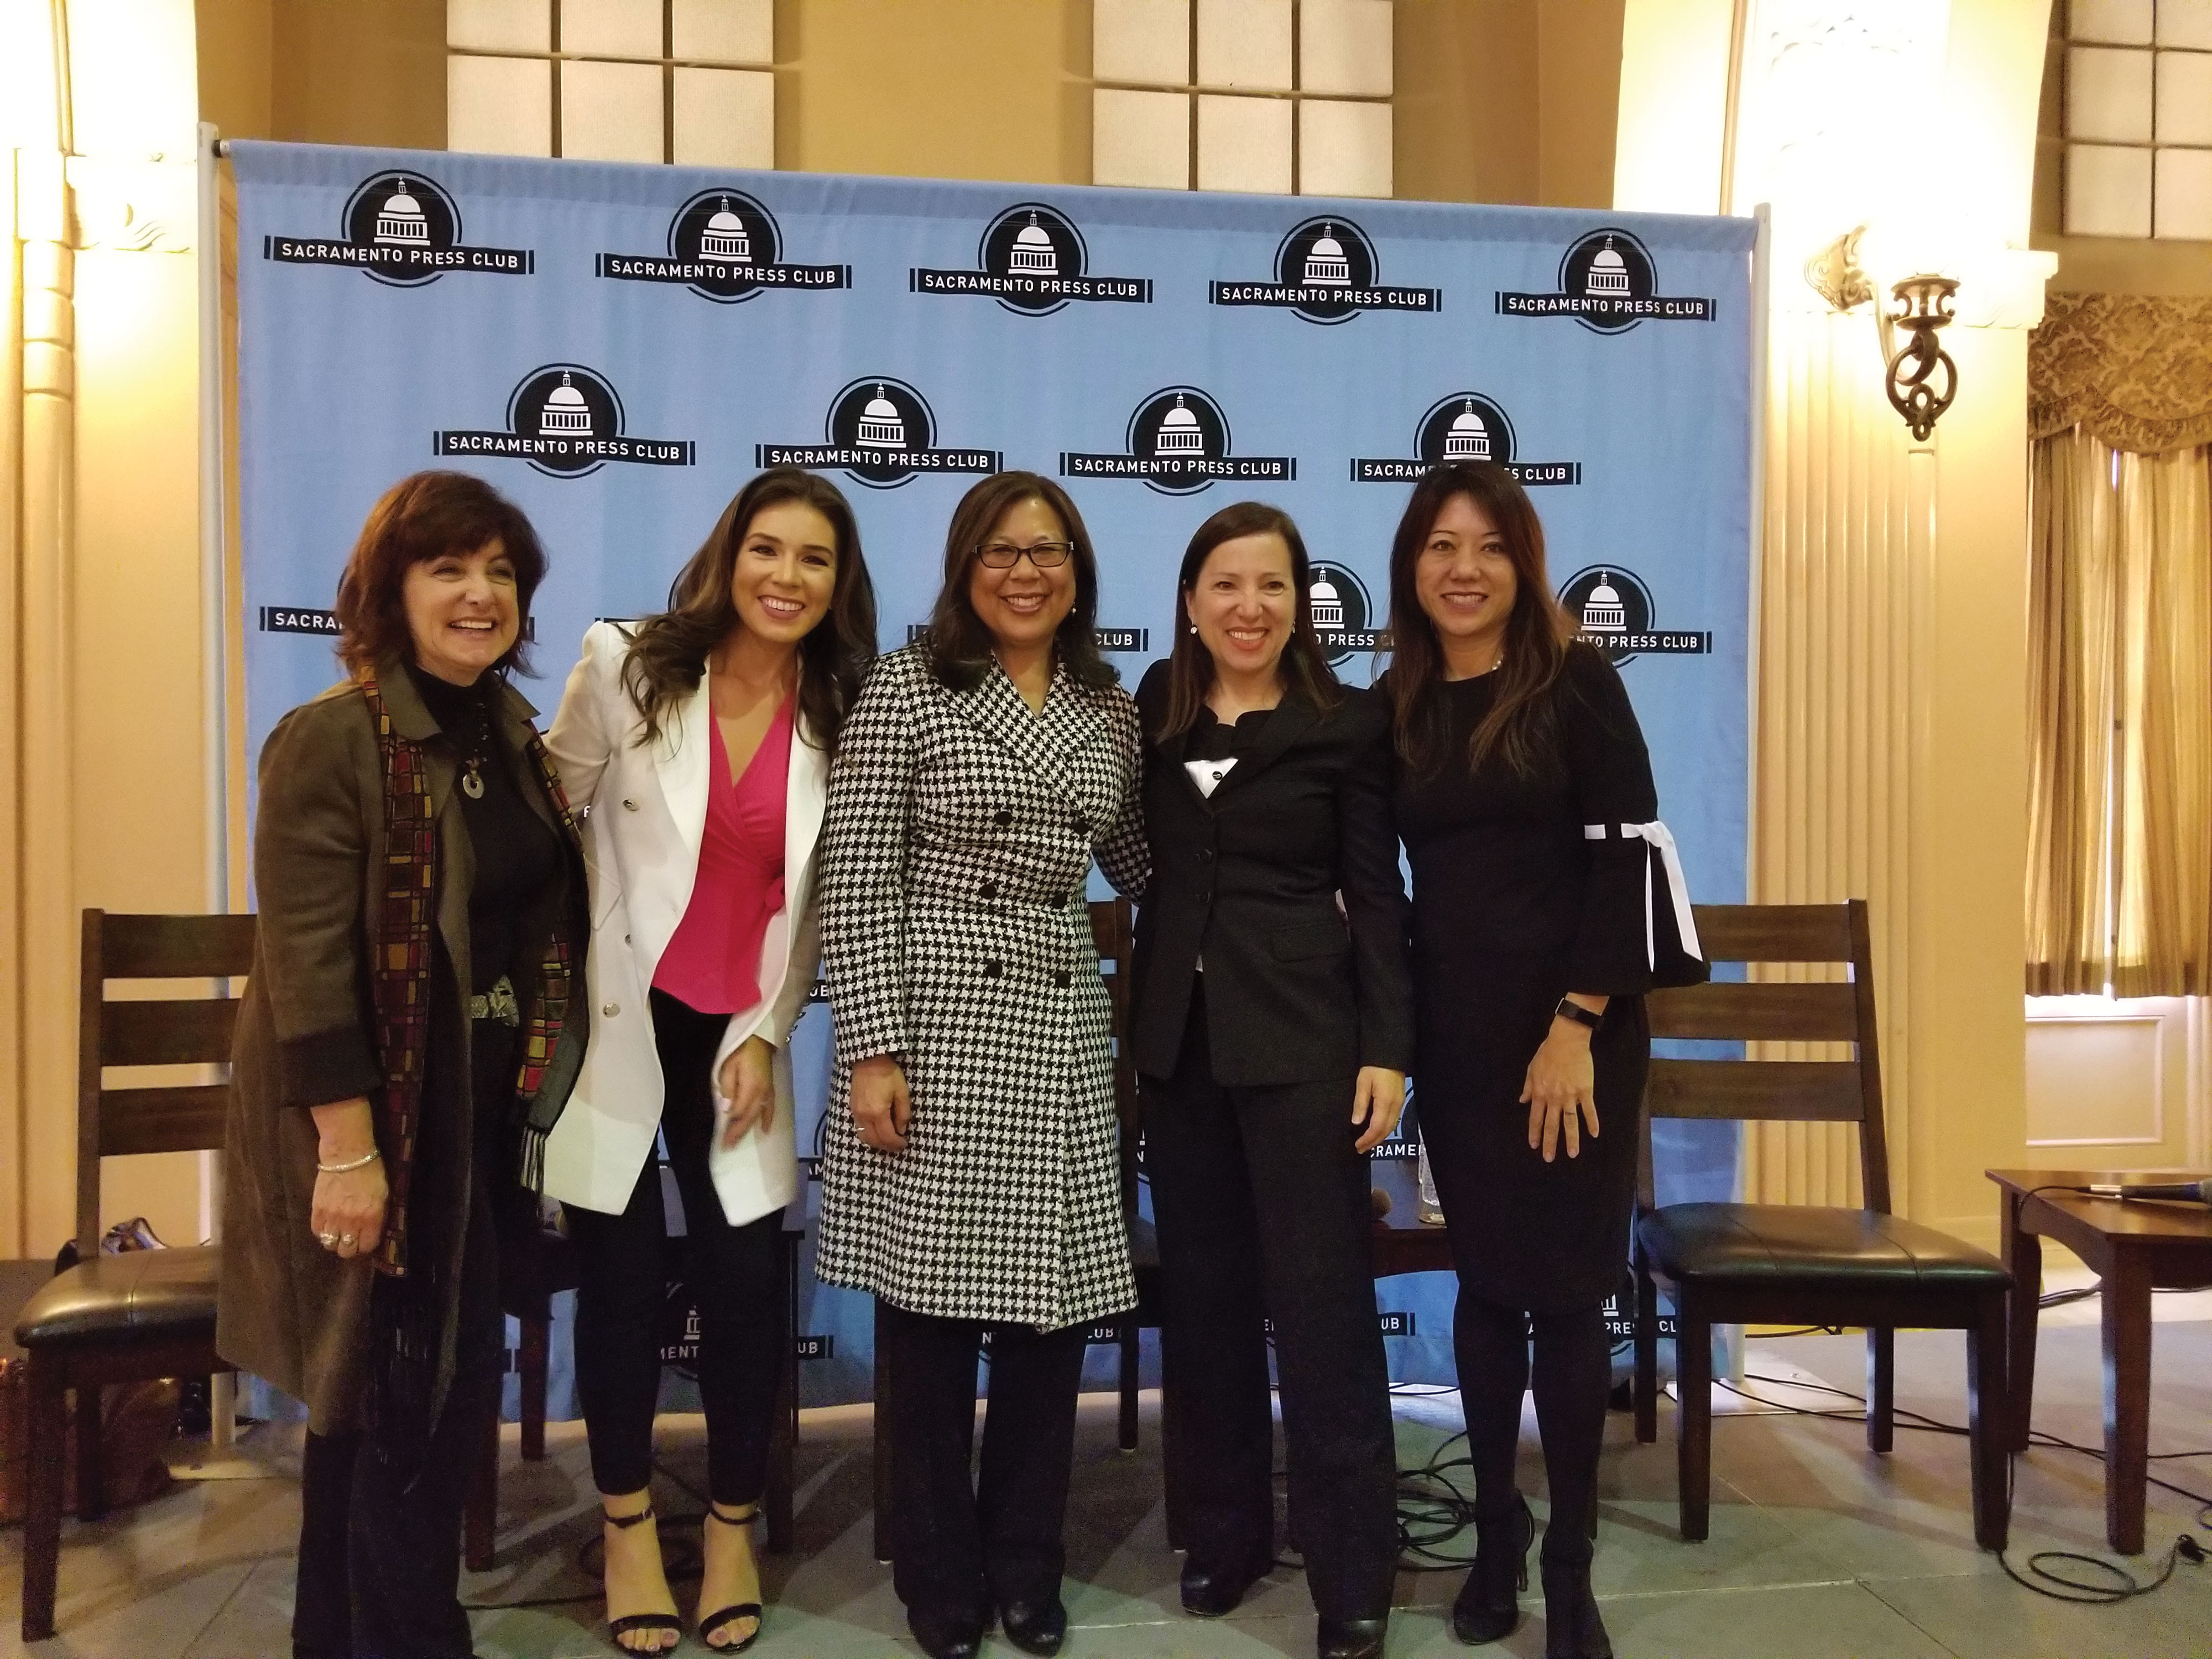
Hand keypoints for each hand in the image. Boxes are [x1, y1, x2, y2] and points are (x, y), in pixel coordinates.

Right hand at [308, 1096, 386, 1259]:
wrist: (348, 1155)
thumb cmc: (371, 1172)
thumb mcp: (384, 1195)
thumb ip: (378, 1216)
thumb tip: (372, 1232)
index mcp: (371, 1217)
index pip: (367, 1245)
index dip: (366, 1245)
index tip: (365, 1240)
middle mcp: (352, 1221)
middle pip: (346, 1251)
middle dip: (350, 1248)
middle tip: (351, 1239)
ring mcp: (333, 1217)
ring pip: (330, 1244)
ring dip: (335, 1241)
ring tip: (338, 1233)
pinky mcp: (318, 1209)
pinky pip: (317, 1231)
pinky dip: (322, 1232)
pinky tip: (327, 1226)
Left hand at [716, 1036, 776, 1148]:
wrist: (759, 1039)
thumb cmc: (740, 1051)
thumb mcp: (728, 1066)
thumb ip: (727, 1087)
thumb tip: (727, 1109)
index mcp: (750, 1088)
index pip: (739, 1112)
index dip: (731, 1126)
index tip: (722, 1139)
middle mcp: (761, 1093)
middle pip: (749, 1117)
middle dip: (738, 1132)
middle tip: (728, 1146)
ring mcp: (768, 1092)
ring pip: (758, 1115)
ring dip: (747, 1129)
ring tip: (738, 1141)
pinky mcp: (771, 1089)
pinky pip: (770, 1107)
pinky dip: (768, 1119)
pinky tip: (764, 1130)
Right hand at [849, 1055, 910, 1152]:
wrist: (869, 1059)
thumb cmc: (889, 1074)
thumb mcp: (902, 1092)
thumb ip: (903, 1113)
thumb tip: (901, 1130)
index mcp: (878, 1113)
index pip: (887, 1137)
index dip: (896, 1144)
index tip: (904, 1144)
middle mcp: (864, 1116)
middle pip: (874, 1140)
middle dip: (886, 1146)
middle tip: (897, 1147)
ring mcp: (855, 1113)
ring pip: (864, 1137)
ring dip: (876, 1143)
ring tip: (887, 1141)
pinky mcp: (852, 1108)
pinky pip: (859, 1129)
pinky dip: (868, 1135)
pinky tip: (876, 1132)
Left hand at [1351, 1066, 1406, 1152]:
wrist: (1390, 1055)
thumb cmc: (1374, 1068)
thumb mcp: (1363, 1083)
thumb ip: (1360, 1104)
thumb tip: (1356, 1123)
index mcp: (1385, 1102)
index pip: (1377, 1127)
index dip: (1367, 1139)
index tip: (1357, 1145)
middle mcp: (1395, 1106)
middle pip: (1386, 1131)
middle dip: (1373, 1142)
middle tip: (1360, 1148)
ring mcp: (1400, 1104)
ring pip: (1391, 1127)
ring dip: (1379, 1137)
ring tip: (1367, 1143)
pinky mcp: (1400, 1101)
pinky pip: (1393, 1121)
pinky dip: (1384, 1129)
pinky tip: (1376, 1131)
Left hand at [1522, 1019, 1599, 1161]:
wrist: (1567, 1041)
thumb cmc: (1548, 1053)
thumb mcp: (1531, 1069)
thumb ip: (1527, 1087)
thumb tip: (1522, 1101)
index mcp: (1539, 1092)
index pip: (1535, 1118)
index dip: (1535, 1132)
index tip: (1534, 1146)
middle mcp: (1554, 1098)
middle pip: (1552, 1124)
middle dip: (1550, 1143)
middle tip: (1549, 1159)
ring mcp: (1570, 1096)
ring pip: (1570, 1122)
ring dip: (1571, 1139)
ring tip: (1572, 1154)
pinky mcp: (1585, 1091)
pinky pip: (1589, 1110)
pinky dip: (1592, 1122)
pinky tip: (1594, 1134)